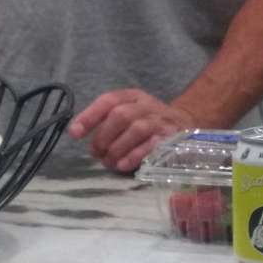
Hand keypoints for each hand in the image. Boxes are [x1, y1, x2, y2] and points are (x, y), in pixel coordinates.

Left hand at [67, 89, 194, 173]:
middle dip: (104, 136)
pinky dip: (135, 155)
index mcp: (133, 97)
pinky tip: (123, 165)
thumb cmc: (150, 122)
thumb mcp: (130, 114)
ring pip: (136, 129)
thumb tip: (78, 134)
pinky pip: (152, 145)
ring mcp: (161, 121)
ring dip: (118, 148)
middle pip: (121, 115)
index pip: (109, 100)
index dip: (90, 116)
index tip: (75, 133)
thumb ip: (106, 121)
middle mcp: (147, 105)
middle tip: (96, 153)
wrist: (187, 125)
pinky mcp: (172, 138)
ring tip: (109, 162)